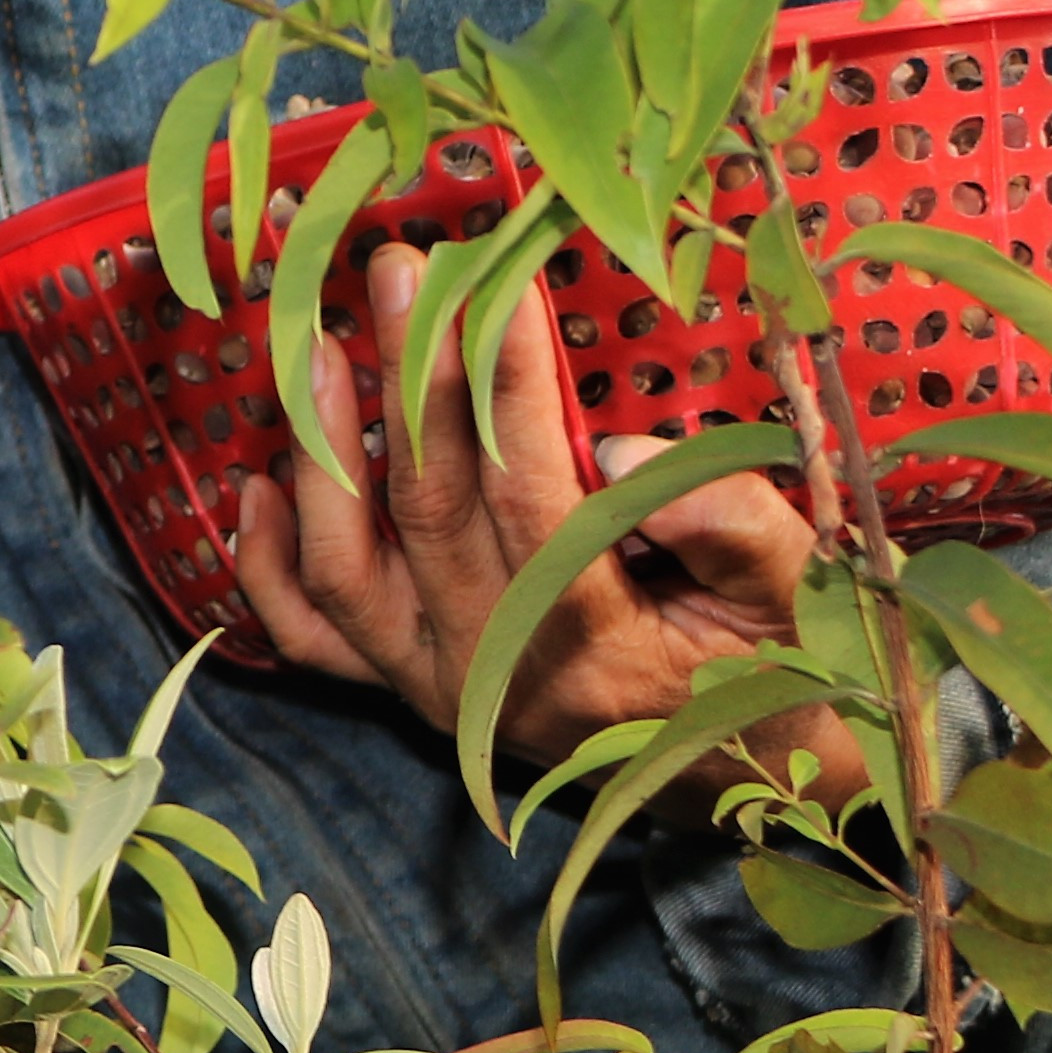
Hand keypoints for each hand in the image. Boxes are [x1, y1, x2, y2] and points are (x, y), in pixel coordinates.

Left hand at [228, 240, 850, 791]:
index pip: (533, 494)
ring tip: (316, 345)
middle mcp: (498, 675)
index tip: (497, 282)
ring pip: (346, 569)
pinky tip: (259, 483)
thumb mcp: (792, 595)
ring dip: (322, 452)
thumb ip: (729, 523)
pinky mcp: (406, 691)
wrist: (741, 783)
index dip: (508, 385)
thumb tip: (625, 445)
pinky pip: (312, 633)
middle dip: (409, 376)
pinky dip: (270, 564)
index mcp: (600, 647)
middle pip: (427, 509)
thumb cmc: (774, 668)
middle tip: (398, 269)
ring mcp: (438, 688)